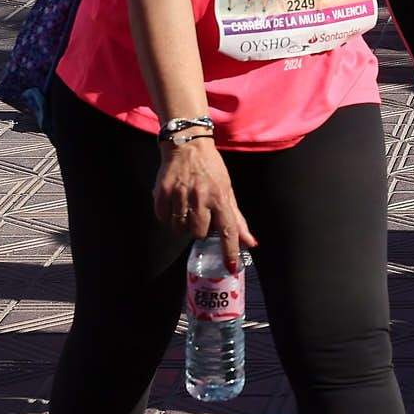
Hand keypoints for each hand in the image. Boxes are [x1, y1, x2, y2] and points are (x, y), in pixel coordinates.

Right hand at [153, 138, 257, 271]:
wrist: (188, 145)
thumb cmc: (211, 170)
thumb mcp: (228, 191)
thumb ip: (237, 219)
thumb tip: (251, 242)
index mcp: (220, 198)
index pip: (228, 231)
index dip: (230, 251)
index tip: (231, 268)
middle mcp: (201, 198)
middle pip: (199, 233)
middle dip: (200, 230)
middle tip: (199, 216)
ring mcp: (180, 195)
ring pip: (179, 229)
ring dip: (183, 225)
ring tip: (186, 210)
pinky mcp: (162, 193)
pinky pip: (163, 218)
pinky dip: (168, 216)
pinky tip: (174, 204)